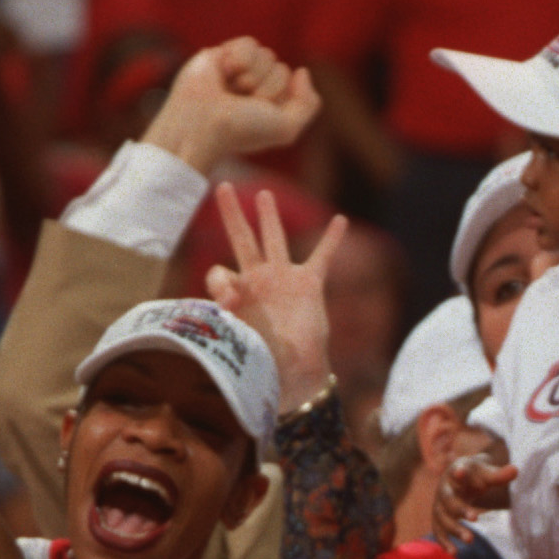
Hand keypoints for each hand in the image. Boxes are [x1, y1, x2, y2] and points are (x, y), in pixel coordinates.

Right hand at [146, 39, 321, 173]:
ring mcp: (239, 70)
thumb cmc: (242, 130)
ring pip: (266, 54)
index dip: (278, 95)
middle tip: (242, 101)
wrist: (202, 123)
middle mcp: (256, 86)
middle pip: (280, 67)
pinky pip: (249, 43)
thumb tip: (302, 71)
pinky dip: (240, 58)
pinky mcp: (221, 54)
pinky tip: (223, 72)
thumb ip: (308, 103)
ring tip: (232, 88)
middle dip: (266, 86)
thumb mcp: (286, 128)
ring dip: (252, 74)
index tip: (258, 111)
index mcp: (271, 103)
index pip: (292, 81)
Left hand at [203, 183, 343, 414]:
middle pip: (242, 238)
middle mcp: (258, 280)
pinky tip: (340, 221)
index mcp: (238, 293)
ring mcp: (283, 279)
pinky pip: (322, 257)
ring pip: (276, 239)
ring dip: (271, 217)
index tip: (228, 304)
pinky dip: (331, 240)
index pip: (219, 274)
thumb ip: (235, 321)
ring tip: (265, 195)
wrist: (295, 370)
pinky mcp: (309, 284)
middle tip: (223, 188)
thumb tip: (229, 304)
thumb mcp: (246, 340)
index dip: (218, 283)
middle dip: (233, 214)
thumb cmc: (267, 359)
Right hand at [435, 453, 515, 543]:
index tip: (460, 472)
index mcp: (456, 472)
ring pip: (444, 518)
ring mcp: (439, 505)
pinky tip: (454, 553)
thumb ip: (499, 475)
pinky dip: (444, 542)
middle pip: (449, 499)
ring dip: (455, 529)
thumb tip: (515, 470)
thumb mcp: (487, 473)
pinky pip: (439, 531)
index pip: (456, 472)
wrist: (461, 478)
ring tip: (471, 539)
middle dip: (461, 509)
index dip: (459, 473)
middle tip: (475, 518)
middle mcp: (444, 489)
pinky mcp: (439, 519)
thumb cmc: (476, 476)